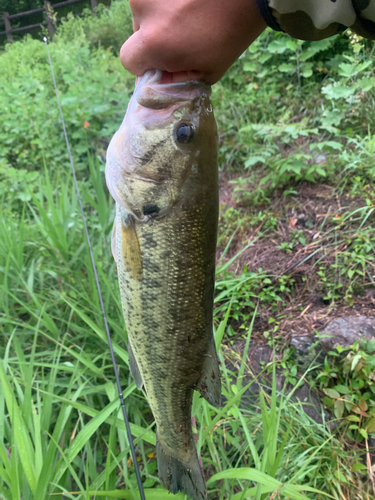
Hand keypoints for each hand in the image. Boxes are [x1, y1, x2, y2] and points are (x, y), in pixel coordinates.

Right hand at [120, 0, 265, 84]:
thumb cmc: (231, 34)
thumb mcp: (207, 72)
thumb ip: (177, 82)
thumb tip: (159, 83)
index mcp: (153, 42)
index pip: (129, 60)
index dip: (144, 64)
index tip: (162, 62)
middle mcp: (143, 10)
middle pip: (137, 31)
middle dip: (153, 38)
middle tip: (182, 36)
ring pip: (145, 9)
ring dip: (161, 15)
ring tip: (189, 14)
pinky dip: (168, 0)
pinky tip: (188, 1)